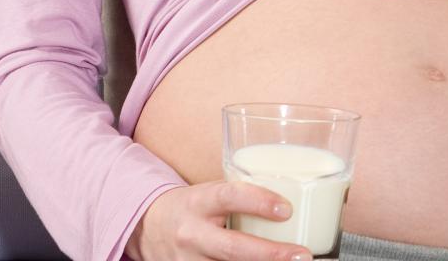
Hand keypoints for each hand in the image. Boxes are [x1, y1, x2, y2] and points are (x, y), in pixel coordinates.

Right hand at [125, 180, 312, 260]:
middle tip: (302, 255)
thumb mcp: (210, 193)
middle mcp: (192, 233)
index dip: (259, 202)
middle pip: (232, 247)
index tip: (287, 209)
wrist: (146, 227)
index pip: (229, 197)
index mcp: (199, 202)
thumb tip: (294, 201)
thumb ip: (242, 199)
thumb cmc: (192, 207)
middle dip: (270, 253)